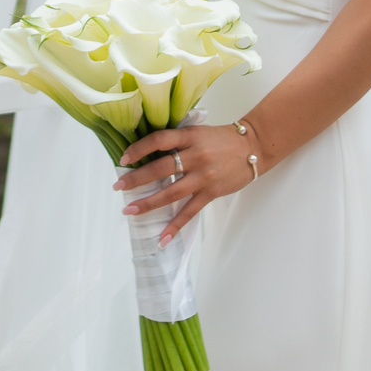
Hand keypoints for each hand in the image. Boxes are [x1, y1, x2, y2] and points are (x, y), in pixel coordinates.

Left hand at [114, 123, 259, 243]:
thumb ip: (178, 142)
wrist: (252, 146)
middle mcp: (195, 155)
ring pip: (171, 192)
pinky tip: (162, 238)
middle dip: (136, 179)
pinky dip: (175, 226)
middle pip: (160, 168)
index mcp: (190, 136)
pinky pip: (190, 212)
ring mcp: (204, 176)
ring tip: (130, 210)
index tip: (123, 158)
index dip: (139, 148)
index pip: (159, 140)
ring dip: (148, 203)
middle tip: (118, 186)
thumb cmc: (222, 139)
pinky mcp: (211, 192)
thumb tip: (149, 154)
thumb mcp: (198, 132)